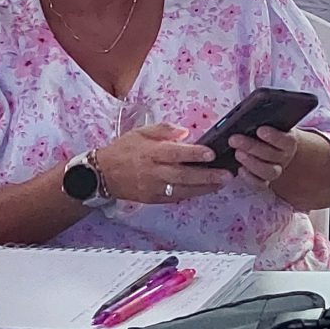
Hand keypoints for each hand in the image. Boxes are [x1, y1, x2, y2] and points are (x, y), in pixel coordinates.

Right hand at [95, 124, 227, 203]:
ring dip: (204, 188)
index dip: (194, 154)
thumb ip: (164, 130)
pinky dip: (192, 194)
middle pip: (183, 175)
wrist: (102, 174)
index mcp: (152, 153)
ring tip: (222, 183)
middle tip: (226, 175)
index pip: (176, 153)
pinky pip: (176, 198)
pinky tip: (206, 190)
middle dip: (207, 176)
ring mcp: (154, 188)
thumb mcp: (141, 132)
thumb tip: (185, 132)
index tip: (211, 153)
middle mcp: (154, 172)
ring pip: (183, 190)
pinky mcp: (154, 199)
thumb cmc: (124, 150)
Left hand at [224, 127, 299, 190]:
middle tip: (234, 139)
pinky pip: (260, 184)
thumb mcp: (270, 123)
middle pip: (272, 155)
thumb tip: (245, 116)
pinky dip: (249, 178)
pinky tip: (240, 169)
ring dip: (251, 163)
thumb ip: (262, 120)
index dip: (274, 136)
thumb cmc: (268, 132)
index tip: (260, 130)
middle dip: (252, 147)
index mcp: (288, 142)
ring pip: (269, 172)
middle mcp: (284, 157)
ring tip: (237, 153)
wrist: (273, 148)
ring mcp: (275, 170)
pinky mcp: (266, 181)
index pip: (285, 140)